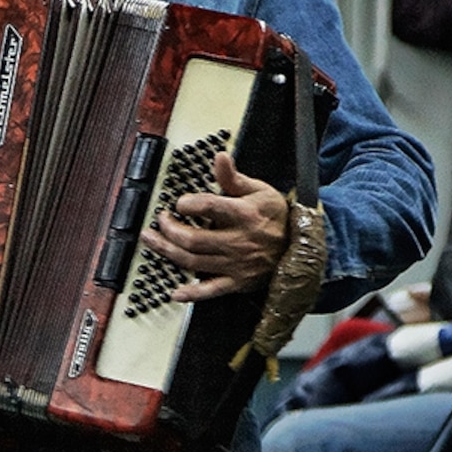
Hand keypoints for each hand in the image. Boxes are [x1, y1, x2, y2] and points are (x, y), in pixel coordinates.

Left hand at [141, 154, 291, 302]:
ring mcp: (236, 264)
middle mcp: (238, 241)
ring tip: (151, 241)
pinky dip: (192, 294)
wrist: (300, 247)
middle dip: (169, 229)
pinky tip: (175, 293)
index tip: (179, 202)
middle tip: (160, 220)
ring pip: (193, 262)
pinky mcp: (236, 282)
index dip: (189, 204)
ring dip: (167, 252)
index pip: (210, 207)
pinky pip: (211, 291)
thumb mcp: (259, 190)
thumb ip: (233, 177)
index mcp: (244, 215)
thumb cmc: (276, 217)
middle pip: (193, 239)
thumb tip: (219, 157)